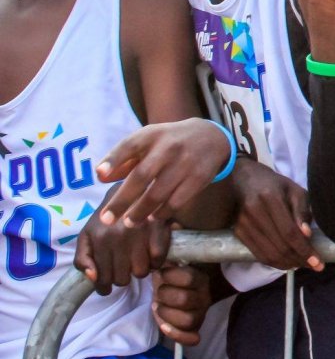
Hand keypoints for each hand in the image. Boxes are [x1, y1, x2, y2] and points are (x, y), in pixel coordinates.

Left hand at [75, 209, 170, 295]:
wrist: (132, 187)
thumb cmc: (107, 217)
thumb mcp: (86, 235)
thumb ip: (82, 258)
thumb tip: (93, 278)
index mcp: (99, 239)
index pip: (102, 279)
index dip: (104, 286)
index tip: (108, 284)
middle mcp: (119, 236)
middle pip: (122, 279)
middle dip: (122, 276)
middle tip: (123, 266)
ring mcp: (141, 233)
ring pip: (141, 273)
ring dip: (139, 269)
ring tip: (137, 258)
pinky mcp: (160, 228)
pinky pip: (158, 261)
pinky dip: (156, 261)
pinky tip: (150, 253)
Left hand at [96, 118, 231, 225]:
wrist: (211, 137)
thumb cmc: (169, 142)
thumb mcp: (147, 141)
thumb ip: (124, 159)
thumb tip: (101, 177)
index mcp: (151, 136)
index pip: (129, 146)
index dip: (114, 160)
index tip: (100, 175)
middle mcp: (168, 147)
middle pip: (142, 176)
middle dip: (122, 200)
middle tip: (107, 219)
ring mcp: (185, 163)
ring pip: (158, 194)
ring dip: (140, 212)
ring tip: (129, 223)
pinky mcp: (198, 178)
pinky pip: (176, 201)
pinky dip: (161, 213)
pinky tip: (152, 217)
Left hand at [152, 265, 211, 345]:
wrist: (182, 289)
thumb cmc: (174, 275)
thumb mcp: (173, 263)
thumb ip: (171, 257)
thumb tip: (163, 254)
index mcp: (201, 279)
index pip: (189, 278)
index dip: (171, 275)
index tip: (162, 272)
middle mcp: (204, 297)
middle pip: (185, 300)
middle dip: (165, 295)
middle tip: (160, 291)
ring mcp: (200, 314)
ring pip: (187, 320)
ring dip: (167, 314)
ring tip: (158, 306)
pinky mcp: (193, 328)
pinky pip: (190, 338)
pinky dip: (176, 334)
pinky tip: (164, 326)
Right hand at [229, 158, 322, 271]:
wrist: (245, 179)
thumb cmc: (275, 184)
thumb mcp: (295, 190)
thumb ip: (302, 211)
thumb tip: (306, 235)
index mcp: (270, 198)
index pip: (289, 232)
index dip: (304, 250)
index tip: (318, 262)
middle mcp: (254, 212)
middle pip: (279, 246)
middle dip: (299, 259)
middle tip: (314, 265)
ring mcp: (243, 224)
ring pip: (268, 254)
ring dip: (287, 264)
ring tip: (302, 264)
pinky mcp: (237, 232)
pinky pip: (257, 254)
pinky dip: (274, 262)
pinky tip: (286, 262)